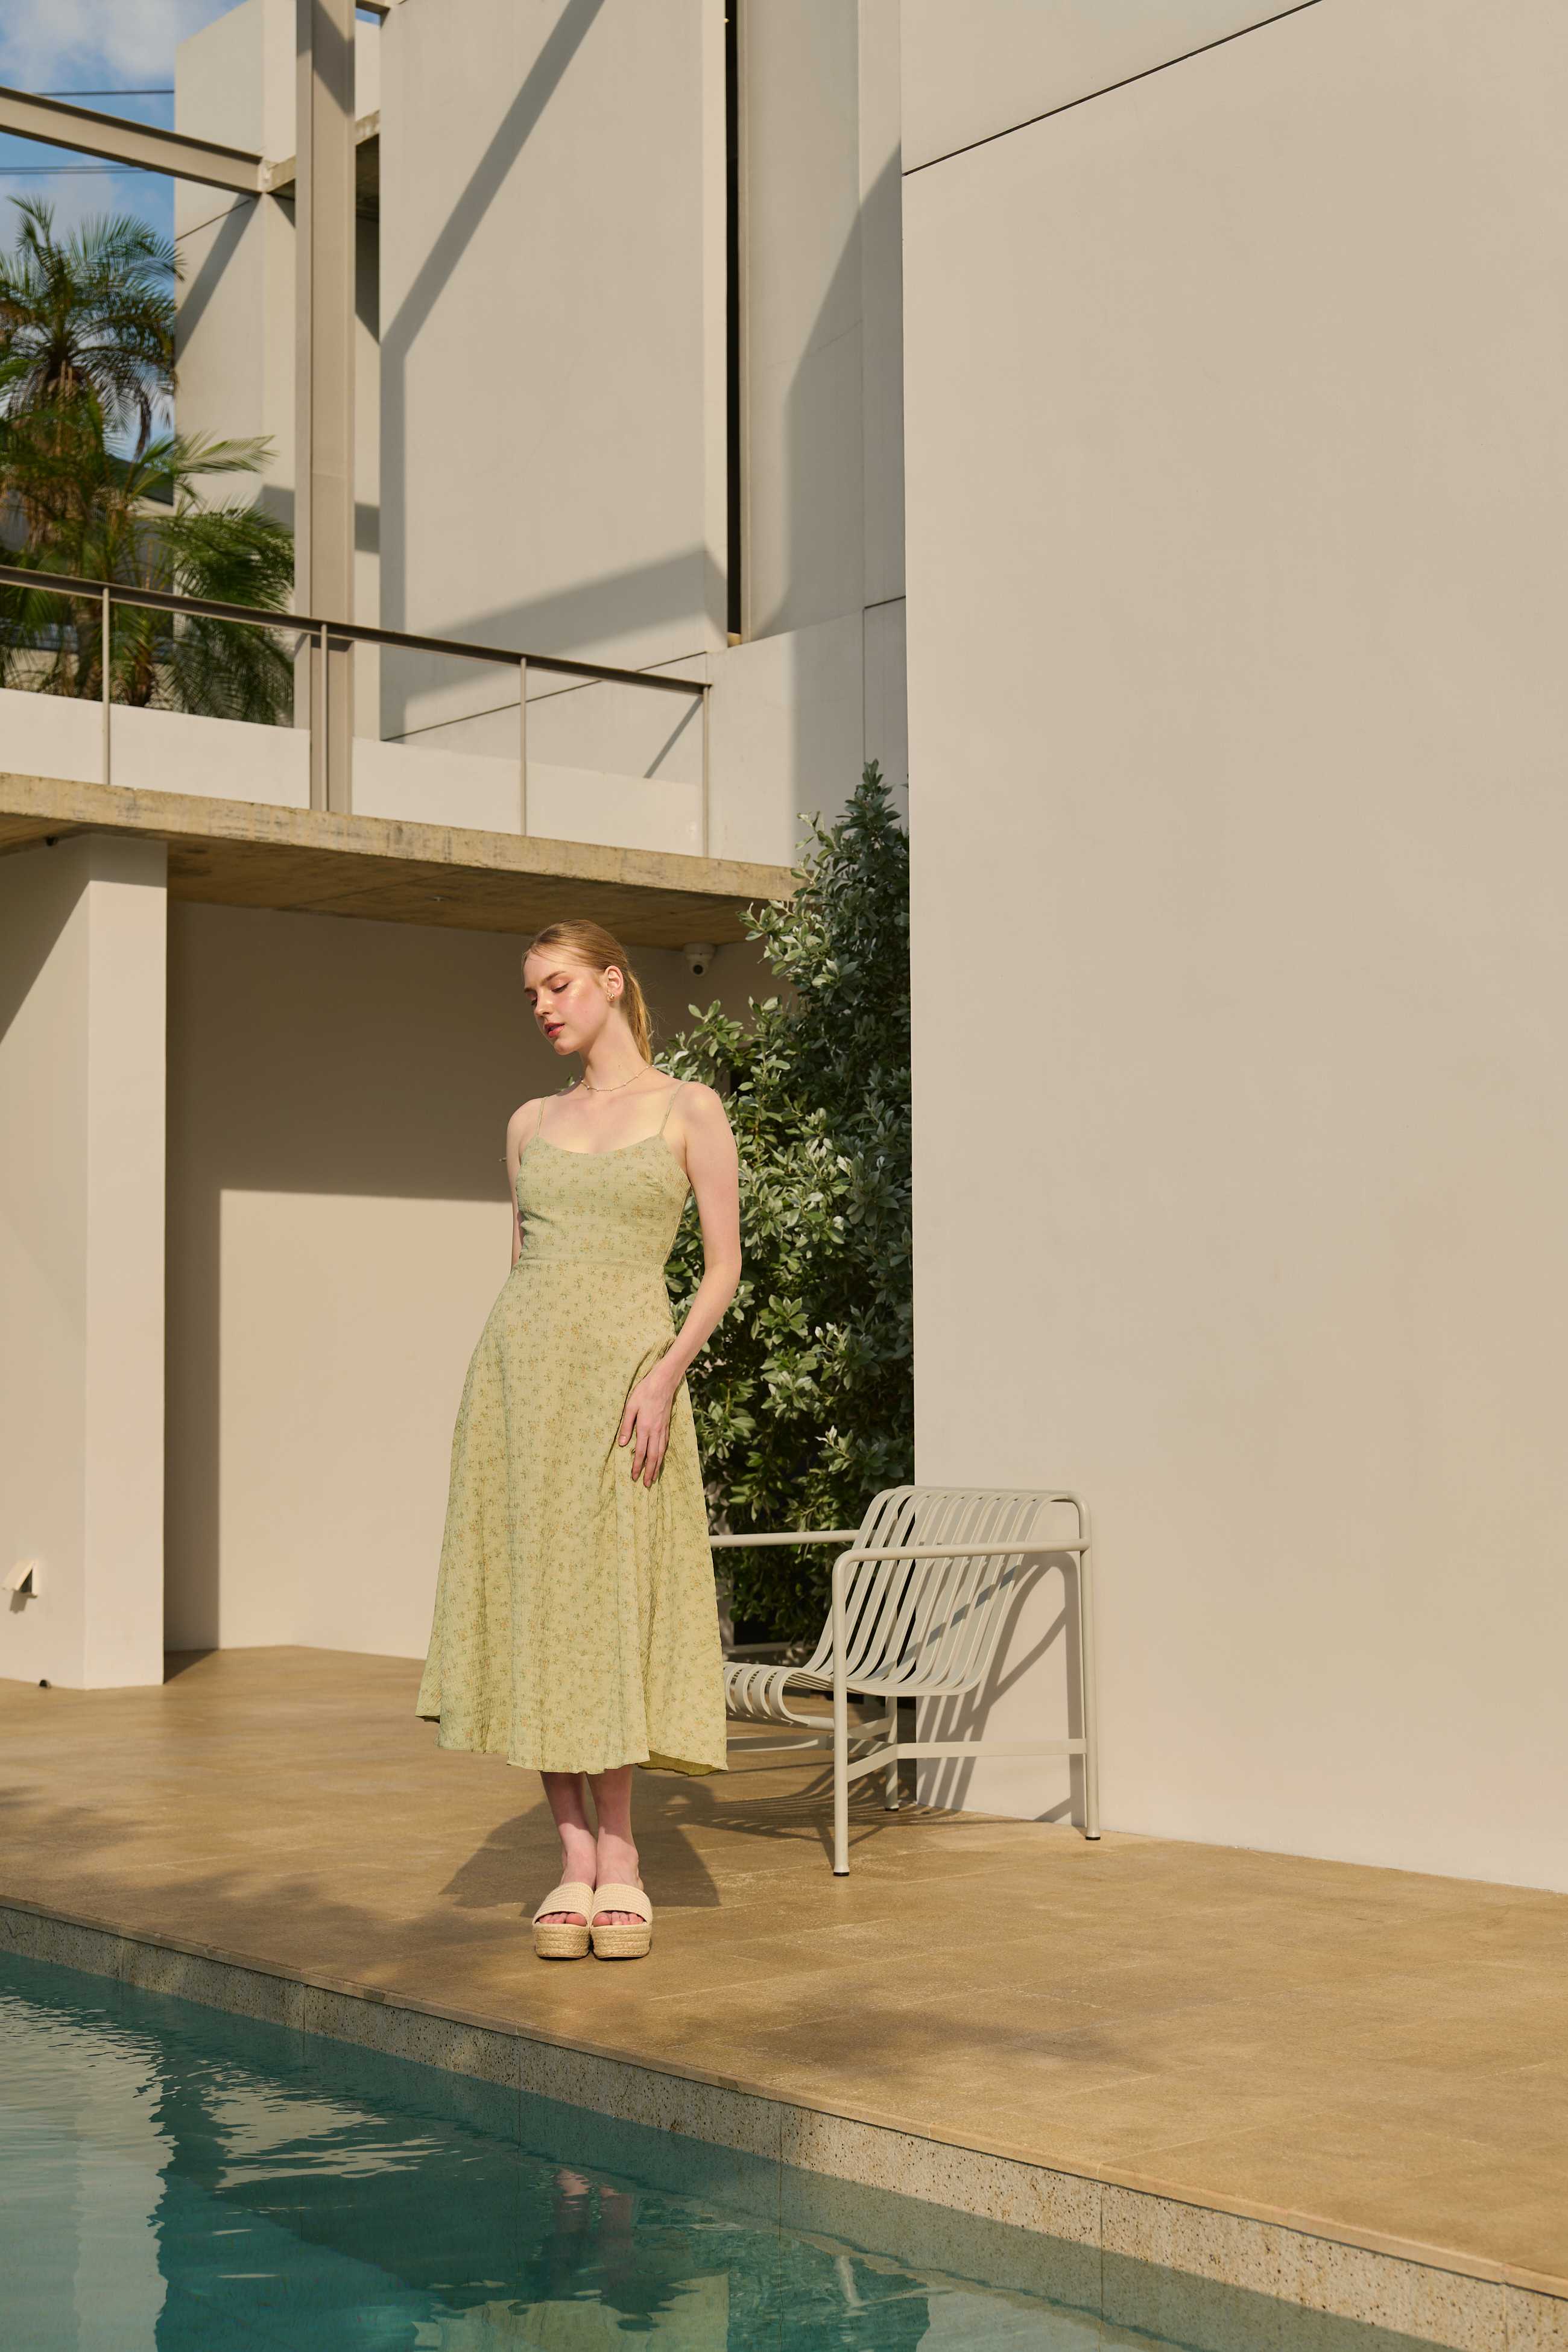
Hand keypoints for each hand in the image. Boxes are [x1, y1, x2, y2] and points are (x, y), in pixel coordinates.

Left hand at [617, 1368, 676, 1487]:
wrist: (664, 1381)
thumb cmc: (644, 1392)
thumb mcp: (630, 1407)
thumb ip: (626, 1426)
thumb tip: (622, 1444)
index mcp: (645, 1428)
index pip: (640, 1453)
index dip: (637, 1467)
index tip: (634, 1477)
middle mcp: (656, 1431)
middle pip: (653, 1457)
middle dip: (649, 1472)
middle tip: (646, 1485)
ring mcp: (663, 1429)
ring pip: (661, 1453)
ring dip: (657, 1466)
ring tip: (654, 1477)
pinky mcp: (667, 1425)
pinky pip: (665, 1444)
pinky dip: (663, 1455)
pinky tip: (660, 1459)